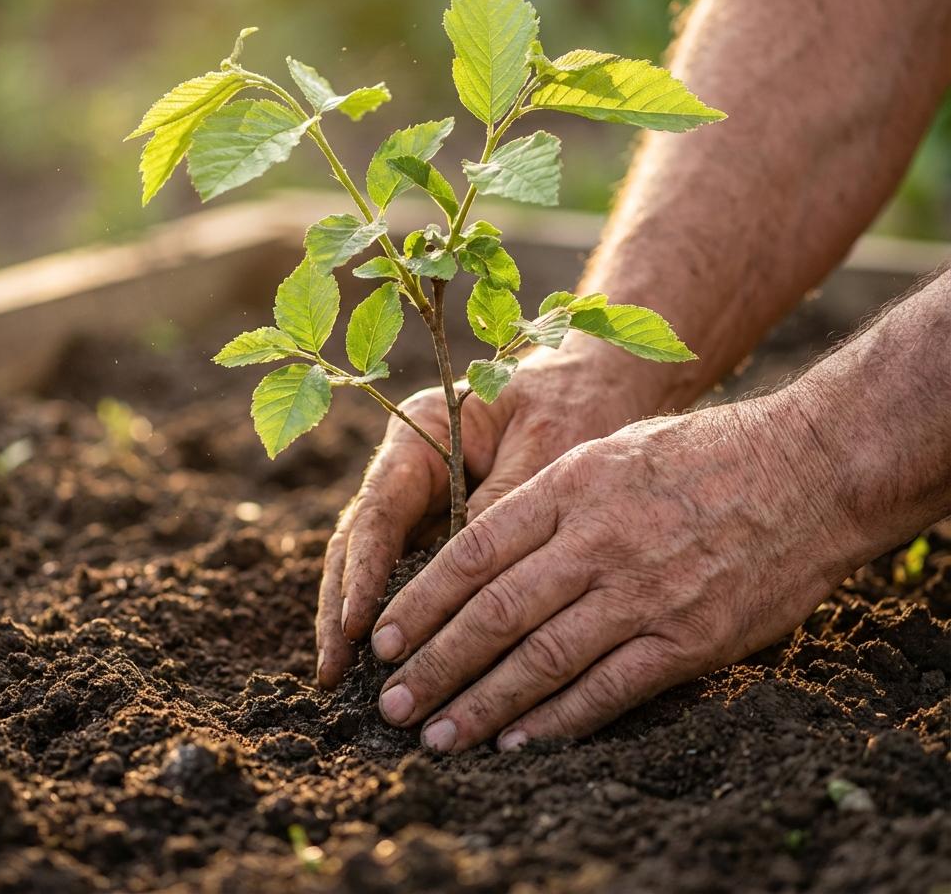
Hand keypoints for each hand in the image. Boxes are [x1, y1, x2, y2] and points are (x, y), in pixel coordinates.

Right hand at [316, 347, 642, 686]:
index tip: (356, 627)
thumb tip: (462, 579)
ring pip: (378, 564)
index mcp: (422, 430)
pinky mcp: (447, 529)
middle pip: (361, 540)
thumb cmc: (577, 403)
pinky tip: (397, 664)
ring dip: (359, 622)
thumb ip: (501, 506)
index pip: (379, 506)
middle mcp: (411, 468)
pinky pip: (419, 576)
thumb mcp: (545, 447)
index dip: (363, 568)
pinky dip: (408, 619)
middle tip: (333, 672)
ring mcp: (425, 500)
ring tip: (343, 681)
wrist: (607, 381)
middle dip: (342, 607)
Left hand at [368, 391, 864, 750]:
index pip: (474, 553)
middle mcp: (598, 540)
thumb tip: (484, 551)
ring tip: (437, 734)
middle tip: (391, 703)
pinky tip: (517, 742)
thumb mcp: (612, 451)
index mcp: (572, 488)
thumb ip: (550, 499)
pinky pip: (610, 688)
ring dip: (482, 704)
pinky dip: (558, 720)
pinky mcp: (689, 637)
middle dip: (435, 664)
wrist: (809, 470)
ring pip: (542, 659)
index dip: (421, 601)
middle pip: (495, 613)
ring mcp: (644, 591)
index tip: (383, 638)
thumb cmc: (704, 454)